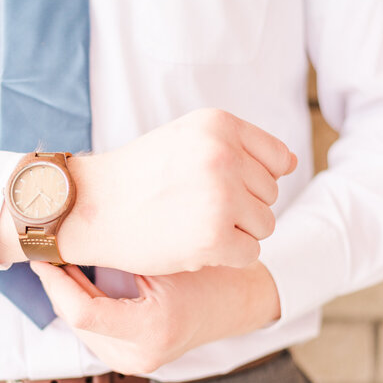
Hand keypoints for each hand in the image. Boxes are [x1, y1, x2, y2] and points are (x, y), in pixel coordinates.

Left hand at [30, 260, 281, 374]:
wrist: (239, 303)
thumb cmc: (210, 273)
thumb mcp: (167, 257)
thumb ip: (120, 255)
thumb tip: (66, 237)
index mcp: (152, 329)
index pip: (83, 312)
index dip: (55, 283)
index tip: (42, 257)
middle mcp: (141, 356)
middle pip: (76, 320)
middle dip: (57, 285)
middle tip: (47, 250)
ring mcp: (136, 364)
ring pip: (81, 328)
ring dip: (68, 294)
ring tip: (62, 260)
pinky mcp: (133, 361)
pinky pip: (94, 333)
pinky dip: (84, 306)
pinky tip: (80, 279)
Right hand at [56, 108, 296, 274]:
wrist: (90, 207)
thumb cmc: (138, 175)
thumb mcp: (185, 138)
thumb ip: (237, 145)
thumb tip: (292, 163)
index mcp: (219, 125)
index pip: (278, 159)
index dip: (250, 179)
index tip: (214, 187)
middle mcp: (224, 156)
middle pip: (271, 195)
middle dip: (240, 207)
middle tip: (192, 207)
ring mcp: (220, 198)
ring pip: (265, 225)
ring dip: (235, 232)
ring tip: (192, 224)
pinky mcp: (213, 237)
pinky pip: (250, 253)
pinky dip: (226, 257)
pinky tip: (193, 245)